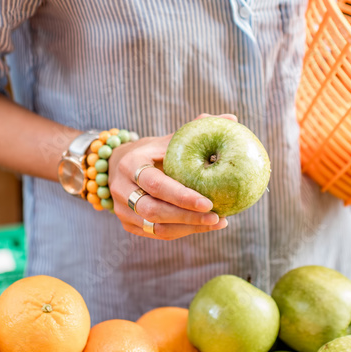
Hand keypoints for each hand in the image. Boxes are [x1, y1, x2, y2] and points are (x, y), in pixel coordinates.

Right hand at [108, 114, 234, 239]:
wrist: (118, 166)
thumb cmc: (152, 151)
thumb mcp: (167, 139)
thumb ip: (195, 130)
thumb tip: (232, 117)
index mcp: (131, 163)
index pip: (155, 184)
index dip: (181, 196)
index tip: (209, 203)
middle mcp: (121, 189)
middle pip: (153, 210)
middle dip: (187, 217)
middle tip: (217, 217)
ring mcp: (121, 209)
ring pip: (155, 228)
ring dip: (188, 227)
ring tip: (218, 222)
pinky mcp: (128, 225)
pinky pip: (157, 234)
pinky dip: (183, 231)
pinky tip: (204, 226)